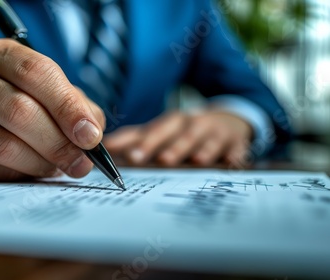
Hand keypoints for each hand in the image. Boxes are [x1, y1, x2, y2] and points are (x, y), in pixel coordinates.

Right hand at [0, 39, 104, 180]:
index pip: (38, 73)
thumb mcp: (52, 96)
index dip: (68, 107)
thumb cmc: (20, 104)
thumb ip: (77, 110)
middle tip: (80, 163)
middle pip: (21, 110)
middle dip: (58, 143)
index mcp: (2, 54)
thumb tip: (92, 136)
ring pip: (6, 143)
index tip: (90, 136)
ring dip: (41, 162)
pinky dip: (20, 171)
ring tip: (56, 167)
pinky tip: (30, 169)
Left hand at [103, 110, 252, 166]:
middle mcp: (190, 124)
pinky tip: (229, 162)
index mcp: (170, 123)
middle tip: (156, 159)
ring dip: (198, 148)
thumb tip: (106, 146)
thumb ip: (133, 139)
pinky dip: (233, 154)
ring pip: (204, 138)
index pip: (153, 130)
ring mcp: (213, 132)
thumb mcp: (161, 132)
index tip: (129, 155)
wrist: (227, 122)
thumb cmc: (184, 132)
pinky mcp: (234, 141)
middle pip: (176, 132)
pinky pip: (234, 147)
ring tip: (194, 161)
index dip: (142, 142)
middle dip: (165, 144)